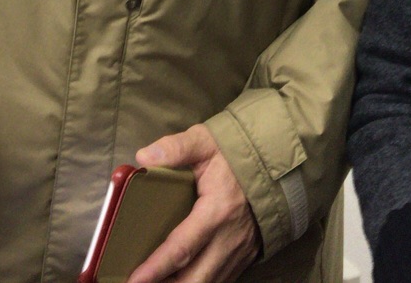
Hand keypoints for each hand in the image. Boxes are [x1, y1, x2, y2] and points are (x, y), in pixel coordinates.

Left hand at [125, 123, 261, 282]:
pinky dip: (198, 282)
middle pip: (196, 279)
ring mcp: (239, 251)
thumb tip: (144, 158)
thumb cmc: (235, 154)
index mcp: (217, 211)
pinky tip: (180, 278)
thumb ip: (175, 148)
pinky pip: (220, 280)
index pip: (182, 247)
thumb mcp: (205, 142)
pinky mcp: (244, 257)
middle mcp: (229, 239)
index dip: (156, 267)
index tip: (135, 279)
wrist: (275, 164)